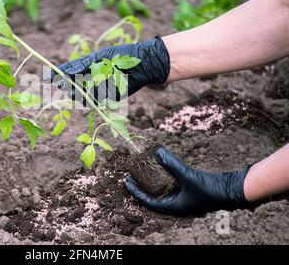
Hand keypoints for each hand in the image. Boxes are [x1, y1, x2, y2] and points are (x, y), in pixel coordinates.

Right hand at [43, 37, 169, 103]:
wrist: (143, 64)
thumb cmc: (122, 55)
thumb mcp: (100, 57)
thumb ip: (82, 65)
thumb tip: (64, 72)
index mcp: (87, 65)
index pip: (67, 70)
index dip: (56, 74)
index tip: (46, 78)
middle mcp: (91, 78)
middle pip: (72, 84)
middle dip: (66, 85)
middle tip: (61, 85)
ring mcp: (98, 88)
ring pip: (81, 95)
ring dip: (76, 93)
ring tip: (73, 90)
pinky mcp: (108, 97)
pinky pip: (94, 100)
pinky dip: (90, 98)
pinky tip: (89, 94)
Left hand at [125, 147, 250, 215]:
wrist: (232, 189)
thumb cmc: (210, 188)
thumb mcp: (188, 175)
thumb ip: (172, 164)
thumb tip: (157, 152)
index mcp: (174, 207)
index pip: (148, 202)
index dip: (136, 192)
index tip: (126, 181)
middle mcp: (177, 204)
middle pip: (153, 196)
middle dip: (141, 186)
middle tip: (131, 174)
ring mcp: (183, 197)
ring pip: (162, 190)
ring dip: (152, 181)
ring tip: (142, 170)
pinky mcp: (189, 189)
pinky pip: (171, 184)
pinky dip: (164, 177)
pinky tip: (160, 168)